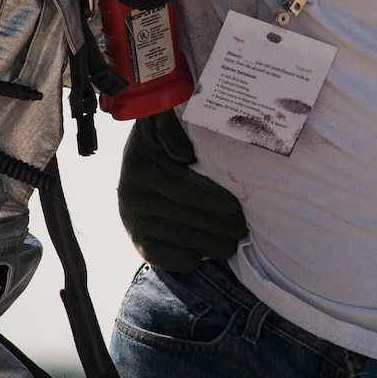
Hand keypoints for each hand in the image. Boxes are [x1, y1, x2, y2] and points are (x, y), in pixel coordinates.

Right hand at [117, 112, 247, 272]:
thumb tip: (184, 155)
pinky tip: (201, 255)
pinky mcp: (135, 238)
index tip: (237, 206)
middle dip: (220, 226)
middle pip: (186, 219)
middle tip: (243, 228)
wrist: (139, 151)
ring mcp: (132, 220)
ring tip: (231, 243)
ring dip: (210, 246)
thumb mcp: (164, 118)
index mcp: (142, 167)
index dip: (215, 201)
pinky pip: (160, 257)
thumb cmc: (163, 131)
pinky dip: (184, 259)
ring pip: (178, 240)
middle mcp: (132, 196)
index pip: (185, 190)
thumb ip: (172, 128)